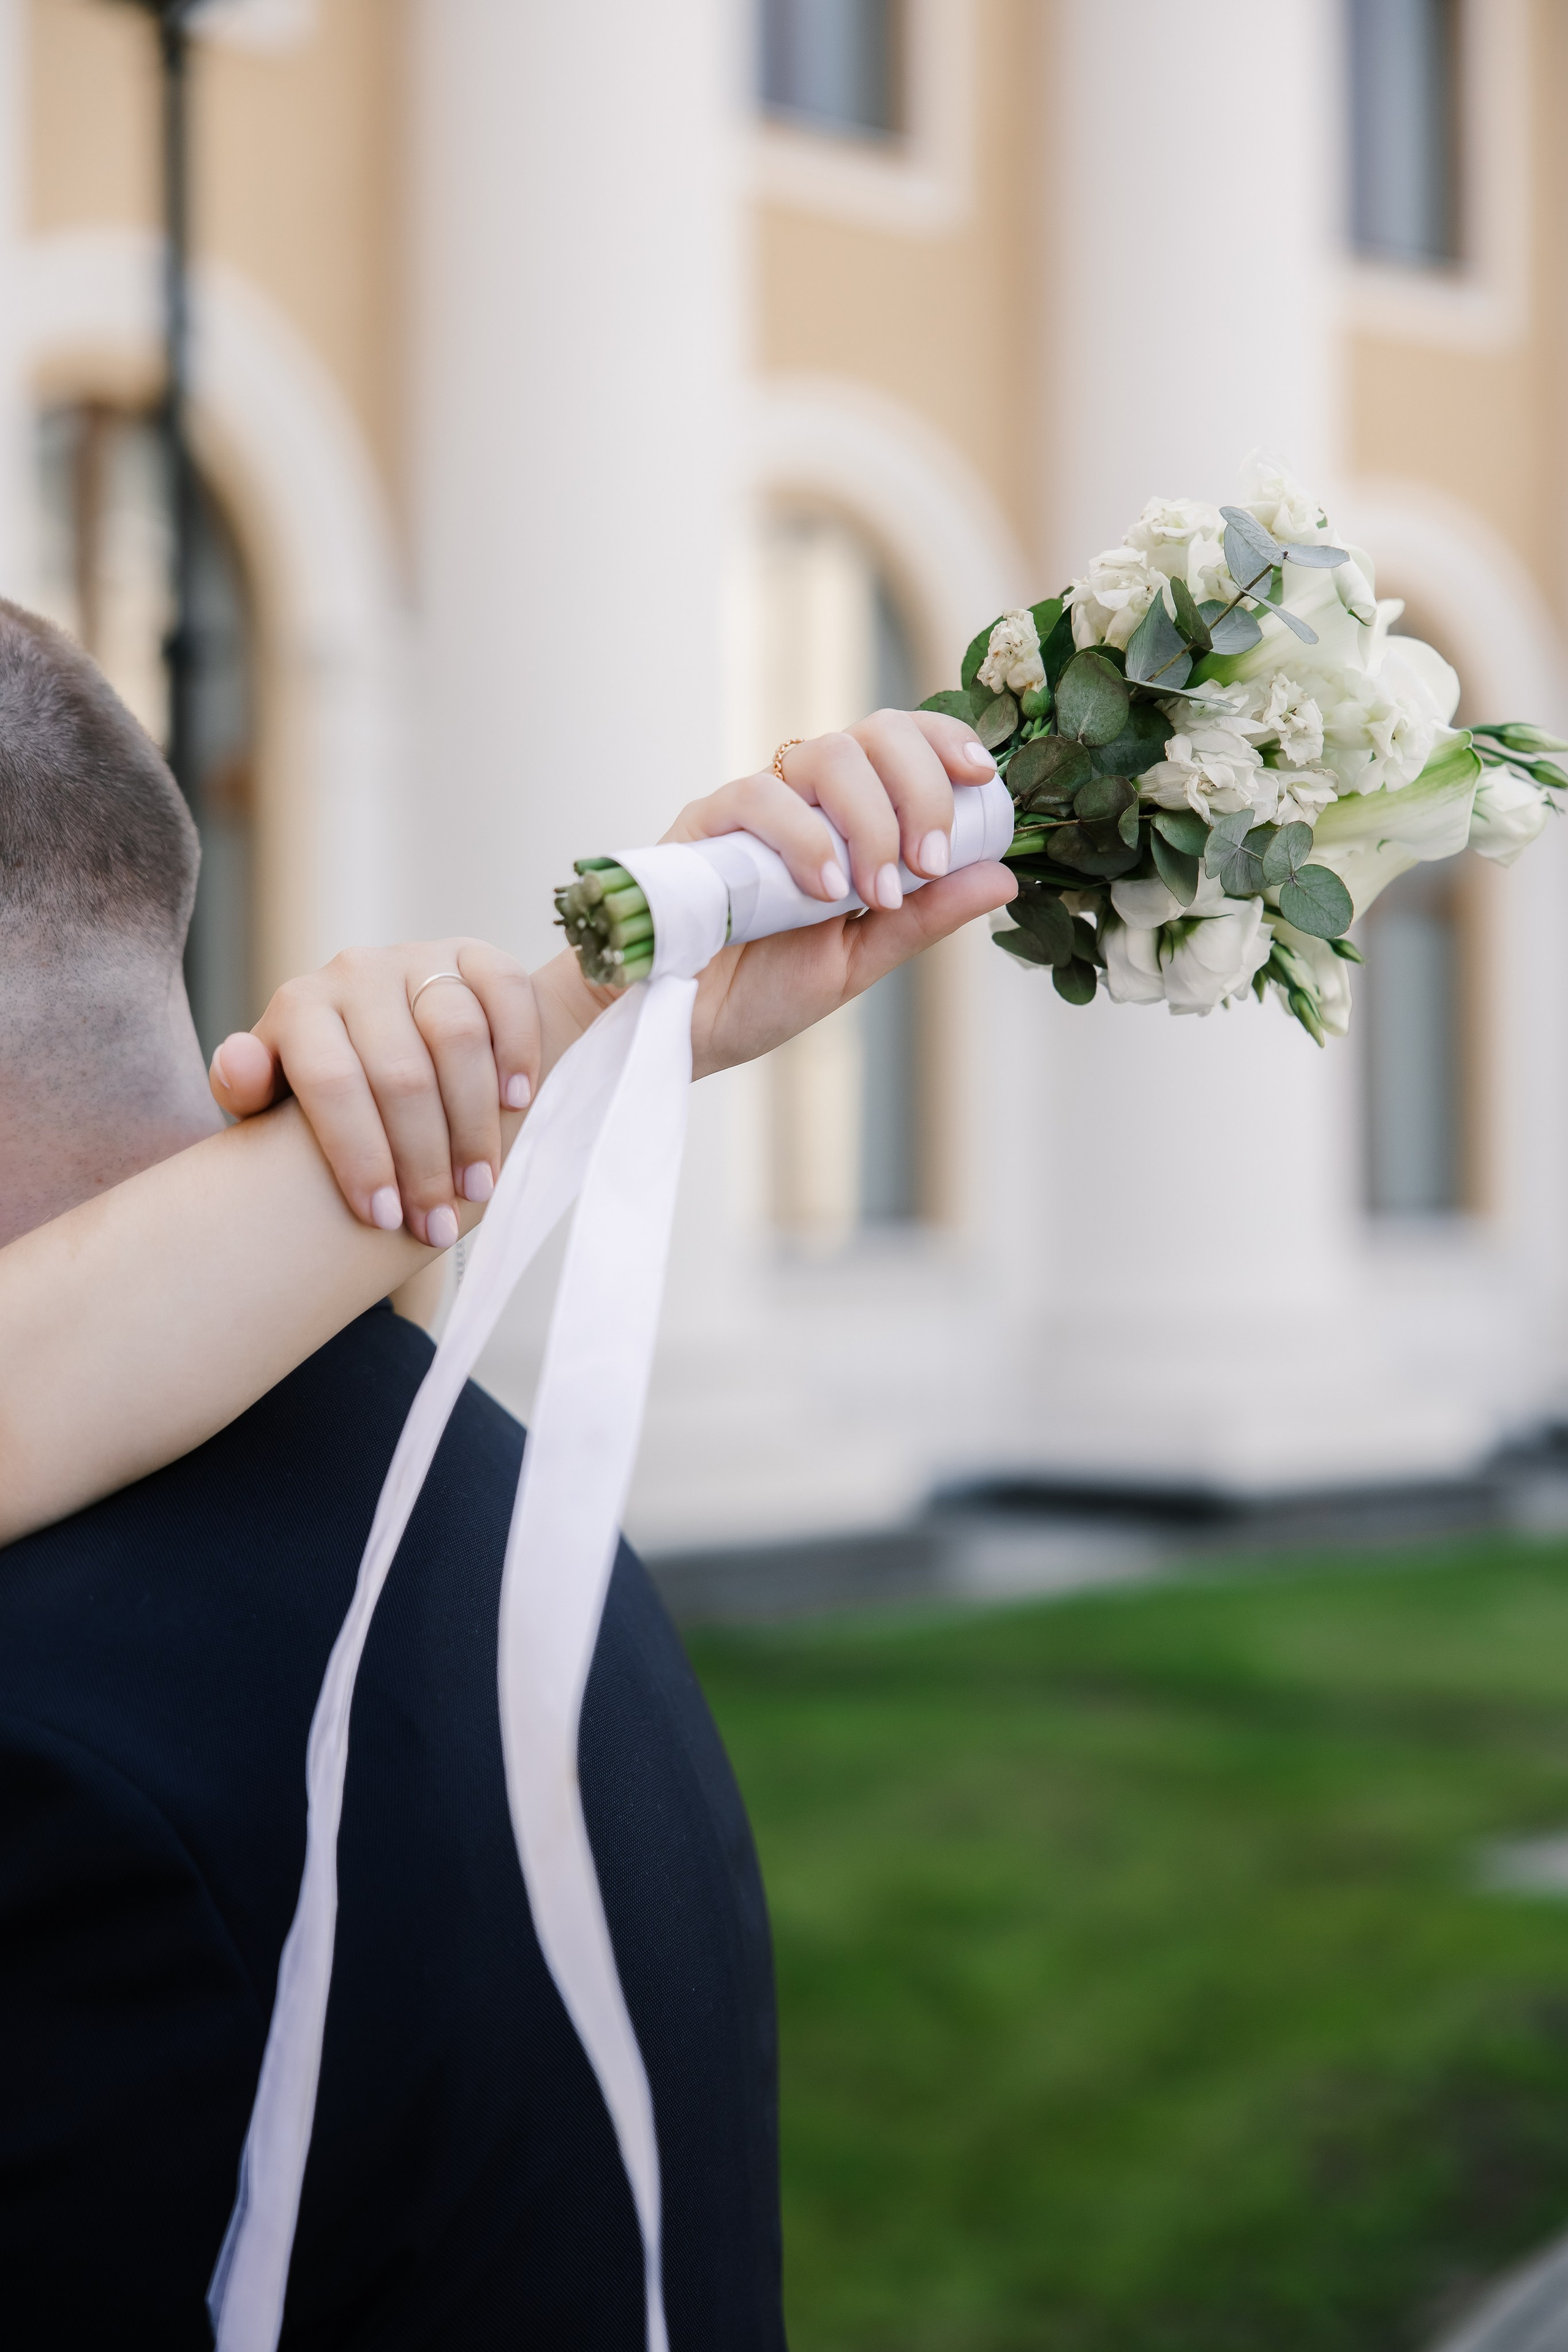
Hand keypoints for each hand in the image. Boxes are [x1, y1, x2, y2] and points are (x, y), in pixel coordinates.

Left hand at [209, 940, 540, 1243]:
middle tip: (438, 1225)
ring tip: (480, 1186)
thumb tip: (239, 1066)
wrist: (373, 1030)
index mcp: (299, 1007)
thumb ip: (247, 1086)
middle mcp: (356, 973)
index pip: (332, 1082)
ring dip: (475, 1121)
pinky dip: (518, 1045)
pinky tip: (517, 1102)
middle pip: (401, 1072)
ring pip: (457, 1034)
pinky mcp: (473, 954)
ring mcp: (418, 958)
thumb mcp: (271, 1094)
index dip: (360, 1155)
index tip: (382, 1219)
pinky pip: (505, 988)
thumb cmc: (321, 1087)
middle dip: (423, 1161)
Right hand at [532, 708, 1016, 1077]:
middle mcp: (807, 800)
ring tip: (872, 893)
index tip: (982, 778)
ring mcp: (756, 806)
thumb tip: (1004, 877)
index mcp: (851, 817)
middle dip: (920, 789)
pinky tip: (823, 891)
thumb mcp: (860, 961)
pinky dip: (804, 838)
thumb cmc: (762, 991)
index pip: (904, 743)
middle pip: (875, 732)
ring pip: (824, 754)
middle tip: (927, 862)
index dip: (947, 741)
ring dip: (868, 821)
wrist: (680, 1028)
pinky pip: (759, 796)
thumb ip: (925, 918)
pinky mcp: (705, 822)